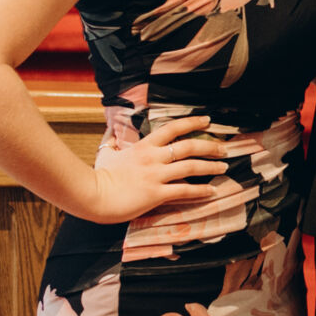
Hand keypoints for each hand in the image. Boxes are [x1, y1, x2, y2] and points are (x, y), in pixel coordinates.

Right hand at [88, 112, 237, 224]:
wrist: (92, 194)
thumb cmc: (98, 176)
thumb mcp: (107, 155)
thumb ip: (113, 146)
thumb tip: (111, 140)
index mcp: (144, 147)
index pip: (172, 128)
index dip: (192, 123)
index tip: (207, 121)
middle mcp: (153, 158)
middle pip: (188, 146)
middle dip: (209, 146)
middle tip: (223, 148)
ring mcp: (156, 175)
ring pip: (191, 167)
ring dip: (210, 167)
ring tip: (224, 167)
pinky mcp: (156, 194)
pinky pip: (184, 191)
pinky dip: (200, 191)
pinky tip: (211, 191)